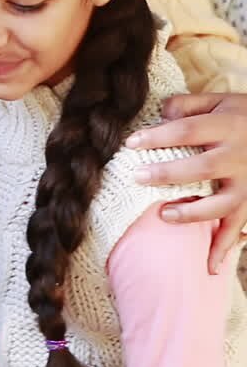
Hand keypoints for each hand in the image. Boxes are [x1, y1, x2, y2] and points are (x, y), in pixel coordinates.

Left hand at [125, 91, 246, 271]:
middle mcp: (238, 156)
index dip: (158, 136)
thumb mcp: (220, 100)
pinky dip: (224, 248)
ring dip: (193, 213)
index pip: (187, 130)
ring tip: (164, 215)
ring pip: (221, 204)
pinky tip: (209, 266)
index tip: (131, 142)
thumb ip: (189, 104)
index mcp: (227, 126)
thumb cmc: (243, 115)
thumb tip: (160, 113)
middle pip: (201, 168)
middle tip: (137, 177)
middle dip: (168, 174)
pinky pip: (238, 227)